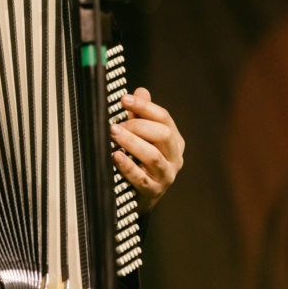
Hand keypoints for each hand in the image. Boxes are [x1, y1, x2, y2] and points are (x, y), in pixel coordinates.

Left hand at [110, 87, 184, 213]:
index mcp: (174, 140)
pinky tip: (115, 156)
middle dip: (138, 126)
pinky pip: (141, 178)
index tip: (124, 99)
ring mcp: (165, 175)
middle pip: (163, 135)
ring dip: (131, 142)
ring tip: (113, 133)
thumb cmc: (140, 161)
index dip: (144, 107)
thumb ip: (142, 115)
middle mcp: (174, 157)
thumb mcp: (143, 137)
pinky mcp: (153, 191)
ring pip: (153, 156)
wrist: (140, 197)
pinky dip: (127, 166)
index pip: (164, 118)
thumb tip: (141, 91)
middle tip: (116, 123)